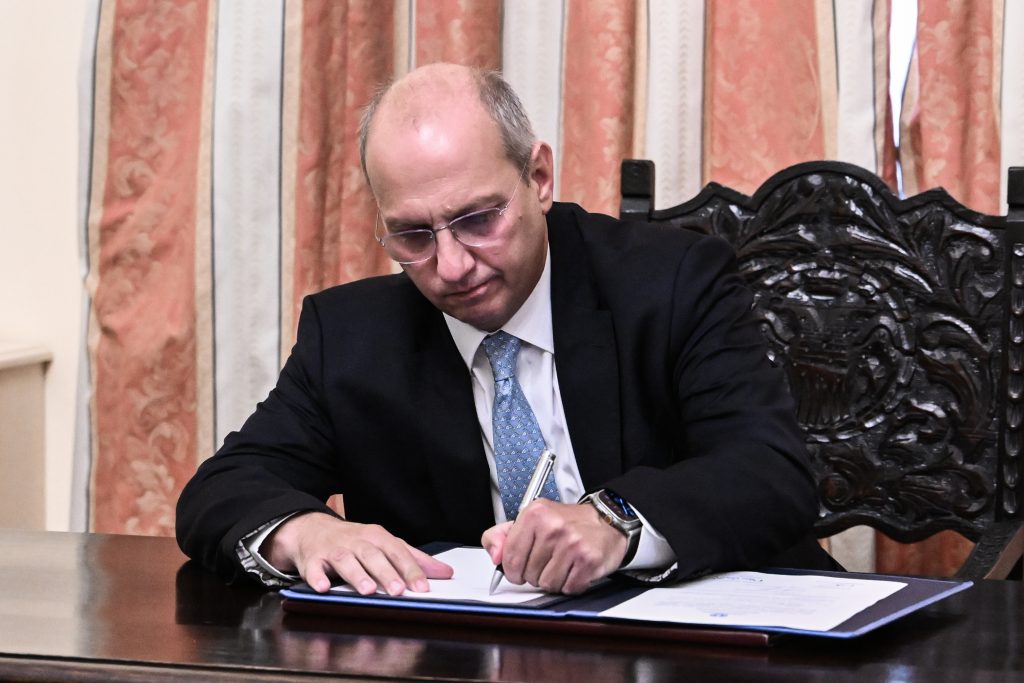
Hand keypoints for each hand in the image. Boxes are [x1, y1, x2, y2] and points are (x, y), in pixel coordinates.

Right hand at [263, 512, 452, 594]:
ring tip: (368, 590)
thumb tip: (445, 572)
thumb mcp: (384, 544)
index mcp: (376, 537)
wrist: (311, 529)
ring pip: (345, 560)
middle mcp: (356, 541)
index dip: (410, 569)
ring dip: (357, 575)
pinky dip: (316, 577)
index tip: (423, 587)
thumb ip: (413, 558)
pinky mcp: (311, 559)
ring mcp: (333, 549)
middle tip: (398, 589)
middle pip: (372, 555)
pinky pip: (313, 568)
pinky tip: (323, 588)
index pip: (397, 552)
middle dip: (386, 572)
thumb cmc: (354, 541)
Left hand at [481, 499, 626, 593]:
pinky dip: (570, 584)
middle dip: (536, 574)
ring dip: (553, 580)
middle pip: (528, 574)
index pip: (510, 558)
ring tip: (562, 564)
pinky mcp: (588, 560)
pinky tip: (575, 569)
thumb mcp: (530, 520)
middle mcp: (553, 527)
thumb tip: (495, 555)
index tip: (520, 568)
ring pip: (547, 584)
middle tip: (549, 561)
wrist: (606, 522)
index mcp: (534, 514)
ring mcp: (572, 543)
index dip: (513, 570)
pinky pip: (568, 588)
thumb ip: (502, 536)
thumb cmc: (566, 524)